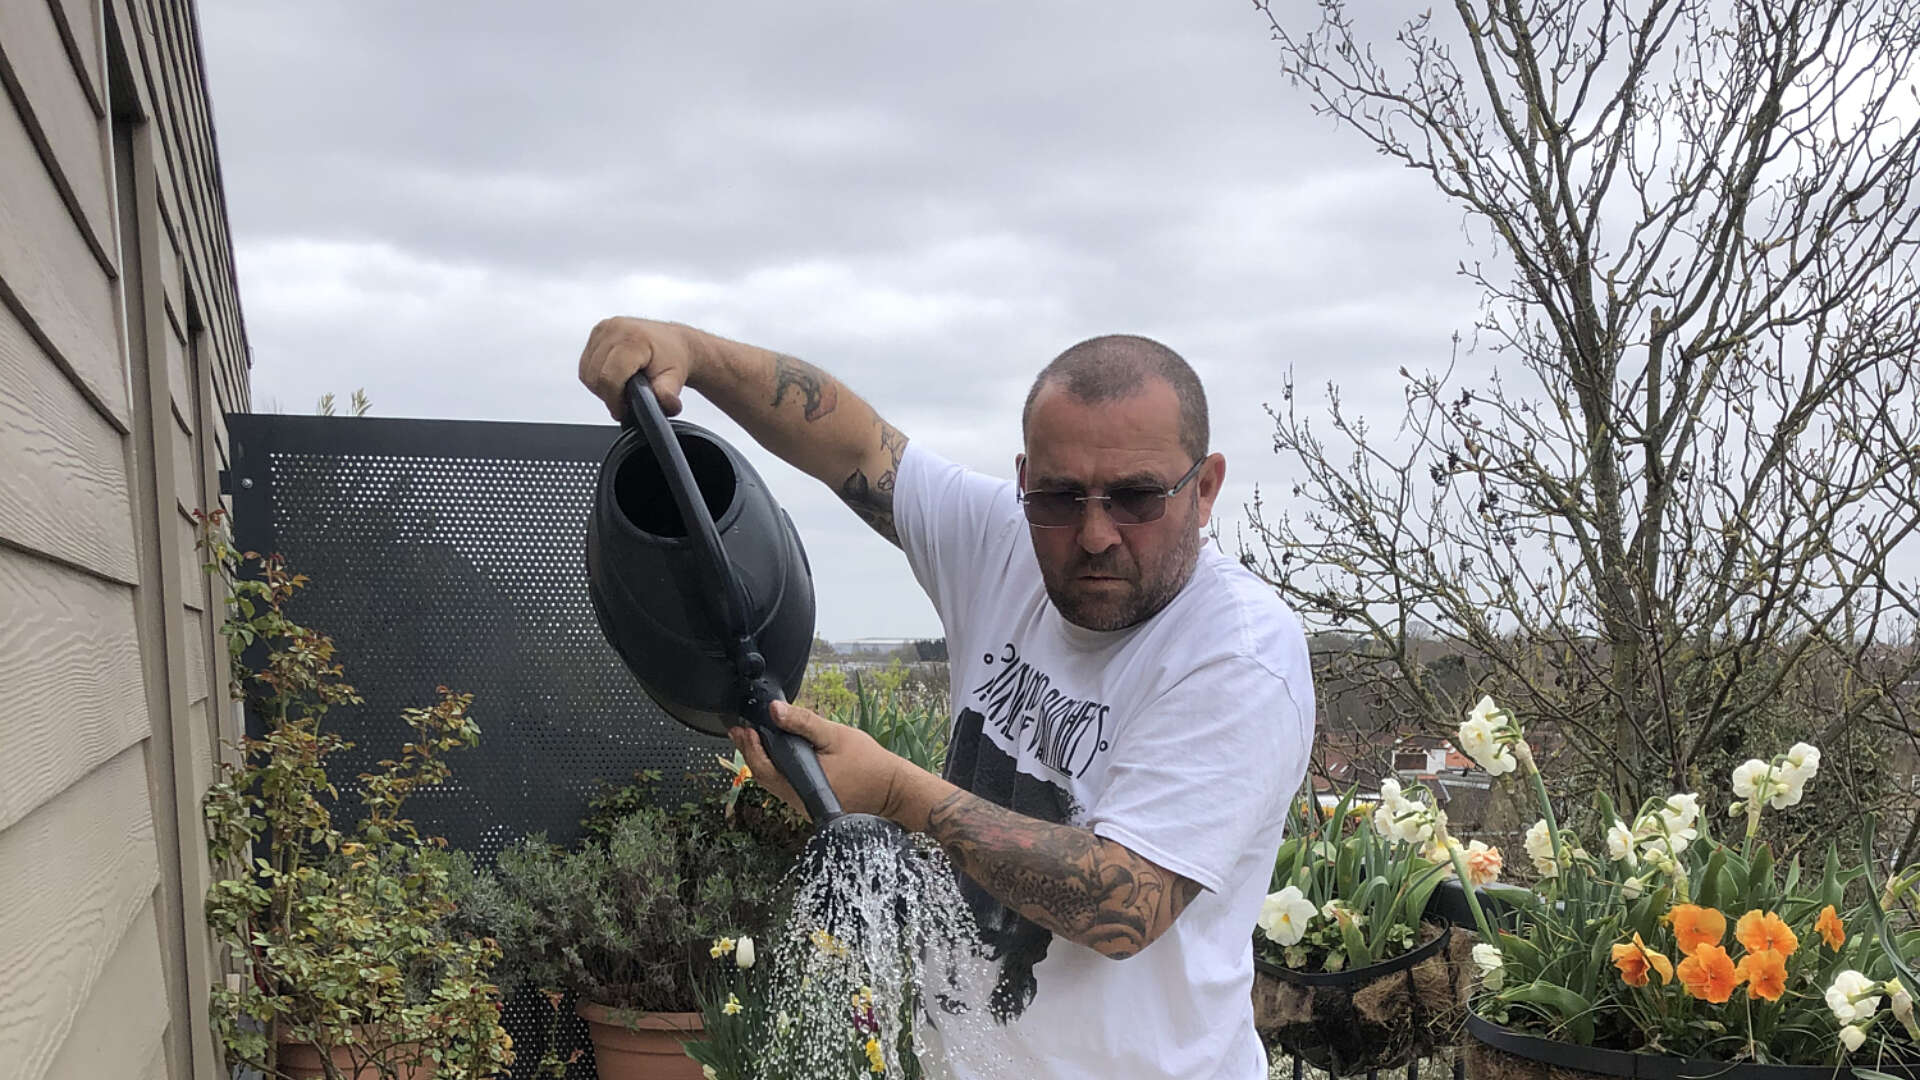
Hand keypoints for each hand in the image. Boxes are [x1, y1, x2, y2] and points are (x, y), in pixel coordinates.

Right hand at [577, 316, 701, 421]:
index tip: (623, 409)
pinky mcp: (597, 332)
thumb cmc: (673, 357)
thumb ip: (667, 394)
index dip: (614, 400)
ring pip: (587, 372)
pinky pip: (586, 364)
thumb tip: (667, 405)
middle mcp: (615, 329)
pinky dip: (596, 375)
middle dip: (608, 395)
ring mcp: (604, 329)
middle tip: (624, 399)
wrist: (673, 341)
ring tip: (621, 387)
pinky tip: (614, 376)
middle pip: (595, 377)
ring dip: (600, 386)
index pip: (609, 377)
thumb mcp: (675, 378)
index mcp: (634, 339)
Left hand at [728, 701, 930, 826]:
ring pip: (774, 783)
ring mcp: (805, 805)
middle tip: (739, 731)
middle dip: (750, 752)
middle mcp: (798, 800)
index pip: (763, 767)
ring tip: (754, 739)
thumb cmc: (869, 764)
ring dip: (762, 760)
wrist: (893, 791)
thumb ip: (803, 722)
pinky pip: (787, 786)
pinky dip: (777, 769)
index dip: (748, 747)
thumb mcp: (835, 735)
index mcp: (801, 784)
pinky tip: (778, 755)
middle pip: (764, 777)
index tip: (741, 728)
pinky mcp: (812, 804)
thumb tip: (774, 710)